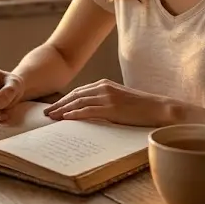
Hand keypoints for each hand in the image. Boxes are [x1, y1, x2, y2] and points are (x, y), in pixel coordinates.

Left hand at [43, 79, 175, 126]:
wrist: (158, 108)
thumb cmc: (141, 108)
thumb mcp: (120, 100)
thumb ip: (105, 102)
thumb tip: (90, 111)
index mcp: (105, 84)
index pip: (79, 91)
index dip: (64, 99)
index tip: (53, 107)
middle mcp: (103, 88)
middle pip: (75, 95)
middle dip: (59, 104)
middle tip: (46, 114)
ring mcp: (107, 97)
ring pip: (78, 102)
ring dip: (62, 110)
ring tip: (51, 118)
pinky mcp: (111, 108)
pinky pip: (88, 111)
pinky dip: (74, 114)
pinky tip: (65, 119)